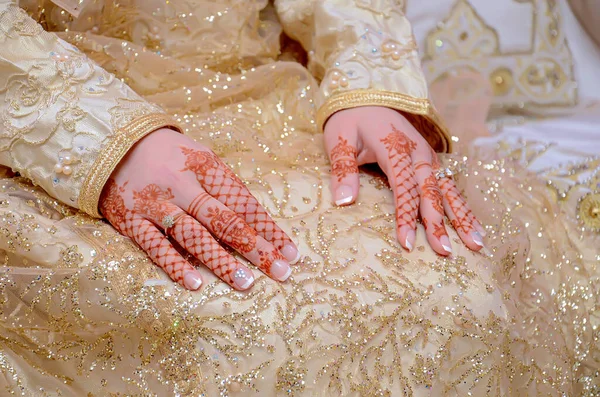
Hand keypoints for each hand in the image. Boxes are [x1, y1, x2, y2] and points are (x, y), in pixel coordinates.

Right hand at [100, 128, 298, 290]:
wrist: (112, 142)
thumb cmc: (169, 154)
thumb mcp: (201, 157)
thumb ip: (225, 185)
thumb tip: (257, 220)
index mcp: (205, 167)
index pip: (244, 203)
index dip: (269, 229)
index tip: (291, 253)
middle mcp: (182, 186)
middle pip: (224, 221)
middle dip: (255, 248)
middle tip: (280, 272)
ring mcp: (156, 205)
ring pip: (193, 236)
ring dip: (221, 261)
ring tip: (247, 283)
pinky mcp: (132, 221)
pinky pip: (156, 246)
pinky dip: (176, 265)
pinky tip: (196, 284)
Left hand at [323, 106, 484, 254]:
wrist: (367, 94)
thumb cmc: (349, 119)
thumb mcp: (339, 139)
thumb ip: (343, 169)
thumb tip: (344, 202)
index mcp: (395, 147)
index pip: (403, 187)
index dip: (405, 216)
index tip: (407, 244)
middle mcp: (418, 153)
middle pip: (431, 192)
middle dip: (438, 223)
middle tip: (445, 252)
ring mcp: (429, 156)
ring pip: (448, 190)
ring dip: (462, 217)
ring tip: (476, 245)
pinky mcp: (432, 160)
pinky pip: (450, 185)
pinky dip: (462, 207)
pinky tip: (474, 227)